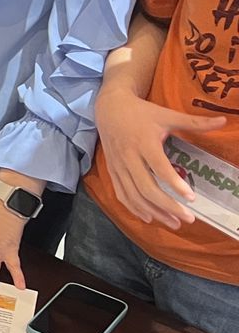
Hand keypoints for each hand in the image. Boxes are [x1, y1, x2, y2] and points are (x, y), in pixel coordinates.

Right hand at [96, 87, 225, 227]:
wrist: (109, 109)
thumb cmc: (142, 112)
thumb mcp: (167, 115)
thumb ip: (195, 122)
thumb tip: (224, 121)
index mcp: (144, 142)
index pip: (159, 167)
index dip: (174, 183)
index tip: (192, 198)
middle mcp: (129, 157)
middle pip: (146, 188)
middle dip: (167, 206)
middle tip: (188, 218)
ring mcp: (118, 166)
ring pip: (134, 195)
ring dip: (154, 212)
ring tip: (174, 223)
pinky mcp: (112, 172)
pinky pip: (122, 194)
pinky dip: (135, 208)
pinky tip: (149, 217)